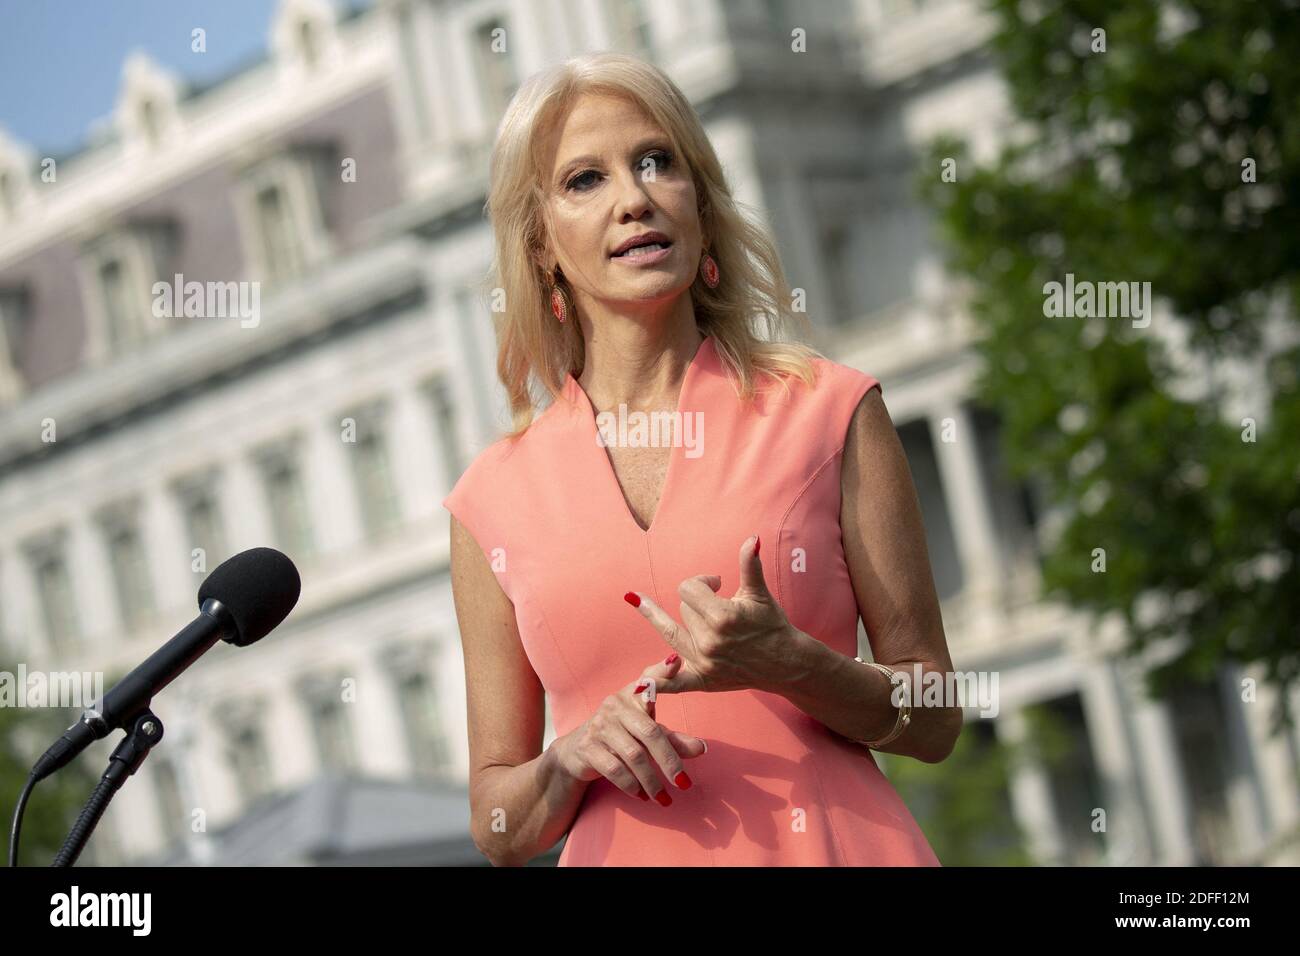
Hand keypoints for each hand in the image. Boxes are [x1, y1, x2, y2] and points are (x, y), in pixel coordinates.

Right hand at [552, 654, 707, 803]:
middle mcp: (614, 706)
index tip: (677, 662)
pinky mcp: (588, 748)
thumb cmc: (620, 737)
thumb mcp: (646, 734)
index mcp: (631, 696)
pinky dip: (631, 785)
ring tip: (664, 798)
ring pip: (633, 755)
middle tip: (684, 783)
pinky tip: (641, 795)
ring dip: (651, 781)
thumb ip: (674, 740)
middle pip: (649, 733)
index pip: (648, 680)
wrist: (576, 753)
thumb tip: (703, 749)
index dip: (662, 671)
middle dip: (669, 761)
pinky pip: (614, 769)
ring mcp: (599, 726)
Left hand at [624, 534, 807, 694]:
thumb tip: (752, 538)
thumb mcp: (759, 594)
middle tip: (719, 608)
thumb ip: (750, 565)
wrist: (786, 663)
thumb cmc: (772, 625)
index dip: (702, 582)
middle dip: (698, 604)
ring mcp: (704, 663)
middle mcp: (710, 641)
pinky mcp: (704, 680)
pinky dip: (658, 682)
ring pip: (673, 632)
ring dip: (681, 622)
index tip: (717, 584)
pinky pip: (674, 683)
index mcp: (722, 617)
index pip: (688, 589)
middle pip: (682, 609)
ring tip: (657, 606)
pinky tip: (638, 681)